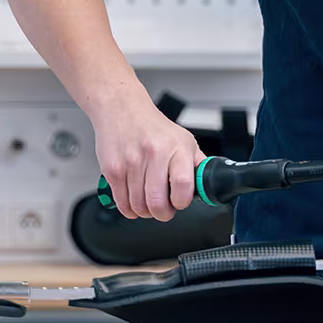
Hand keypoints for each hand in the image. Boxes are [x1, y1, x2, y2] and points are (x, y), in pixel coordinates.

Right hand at [91, 93, 201, 220]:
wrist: (122, 109)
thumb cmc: (153, 127)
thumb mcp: (184, 140)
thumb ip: (197, 164)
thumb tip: (209, 185)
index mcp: (177, 148)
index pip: (183, 184)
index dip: (182, 201)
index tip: (180, 202)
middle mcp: (154, 154)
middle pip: (157, 203)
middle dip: (162, 213)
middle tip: (164, 208)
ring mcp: (131, 163)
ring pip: (138, 207)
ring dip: (145, 211)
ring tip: (148, 200)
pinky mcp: (113, 170)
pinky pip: (122, 204)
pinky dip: (129, 209)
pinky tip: (134, 199)